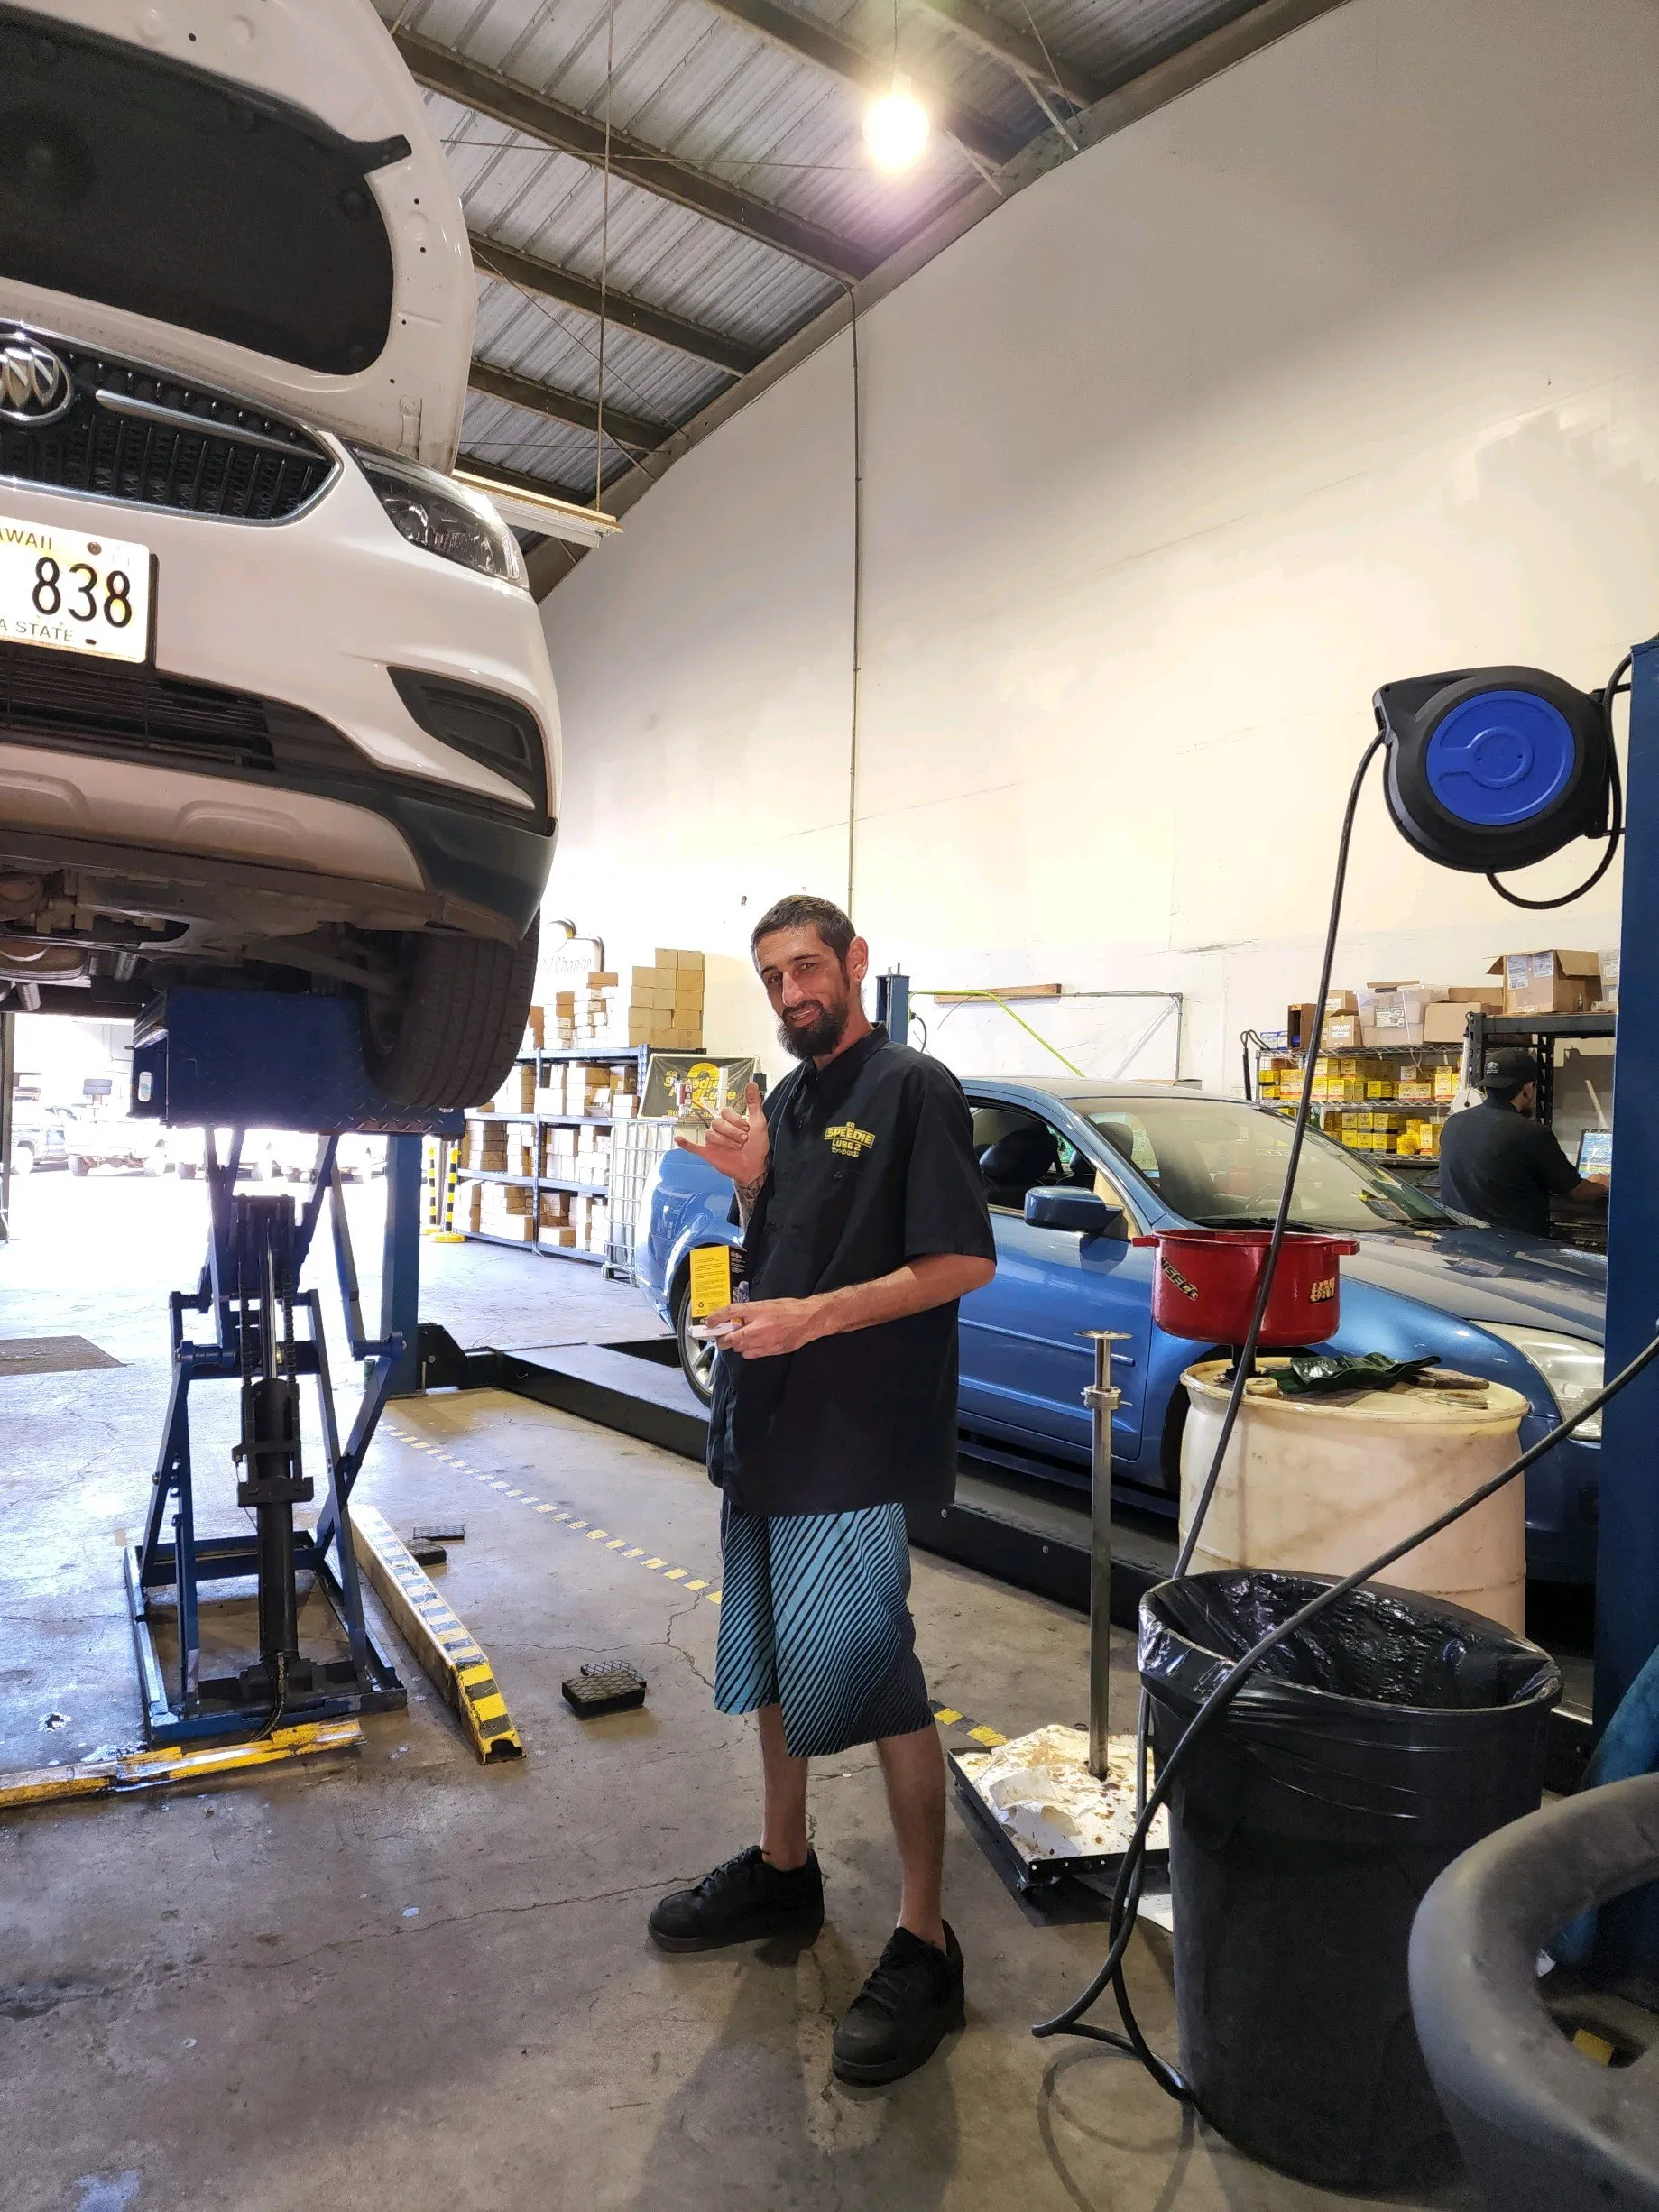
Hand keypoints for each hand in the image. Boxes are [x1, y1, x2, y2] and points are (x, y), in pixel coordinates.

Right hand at [676, 1079, 768, 1187]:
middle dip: (732, 1131)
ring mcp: (713, 1141)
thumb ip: (754, 1103)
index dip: (736, 1119)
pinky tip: (679, 1139)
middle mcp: (719, 1128)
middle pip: (717, 1122)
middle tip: (744, 1140)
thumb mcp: (758, 1122)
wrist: (755, 1167)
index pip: (724, 1112)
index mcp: (729, 1120)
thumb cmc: (757, 1145)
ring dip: (724, 1140)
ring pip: (710, 1134)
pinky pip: (693, 1147)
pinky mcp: (708, 1153)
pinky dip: (686, 1143)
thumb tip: (752, 1083)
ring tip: (737, 1147)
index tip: (747, 1128)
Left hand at [706, 1297, 820, 1358]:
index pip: (729, 1312)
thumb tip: (737, 1317)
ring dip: (736, 1345)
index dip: (716, 1318)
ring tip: (738, 1340)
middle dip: (722, 1339)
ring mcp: (764, 1341)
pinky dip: (747, 1351)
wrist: (808, 1320)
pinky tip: (751, 1345)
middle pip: (730, 1338)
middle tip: (720, 1337)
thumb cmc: (790, 1309)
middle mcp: (758, 1327)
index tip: (709, 1322)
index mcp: (756, 1310)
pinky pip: (751, 1354)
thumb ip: (751, 1312)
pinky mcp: (770, 1350)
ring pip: (739, 1349)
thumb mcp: (767, 1304)